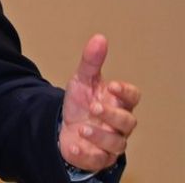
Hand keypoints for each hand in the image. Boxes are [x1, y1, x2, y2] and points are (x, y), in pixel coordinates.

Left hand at [59, 34, 139, 171]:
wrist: (62, 127)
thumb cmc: (80, 104)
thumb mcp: (82, 80)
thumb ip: (91, 61)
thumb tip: (99, 38)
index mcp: (117, 102)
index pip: (133, 96)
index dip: (126, 92)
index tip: (113, 86)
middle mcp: (118, 123)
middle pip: (128, 121)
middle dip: (112, 115)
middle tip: (94, 107)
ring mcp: (110, 142)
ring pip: (117, 143)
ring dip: (99, 136)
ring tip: (81, 128)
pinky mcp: (99, 157)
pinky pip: (98, 159)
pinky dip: (86, 153)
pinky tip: (73, 145)